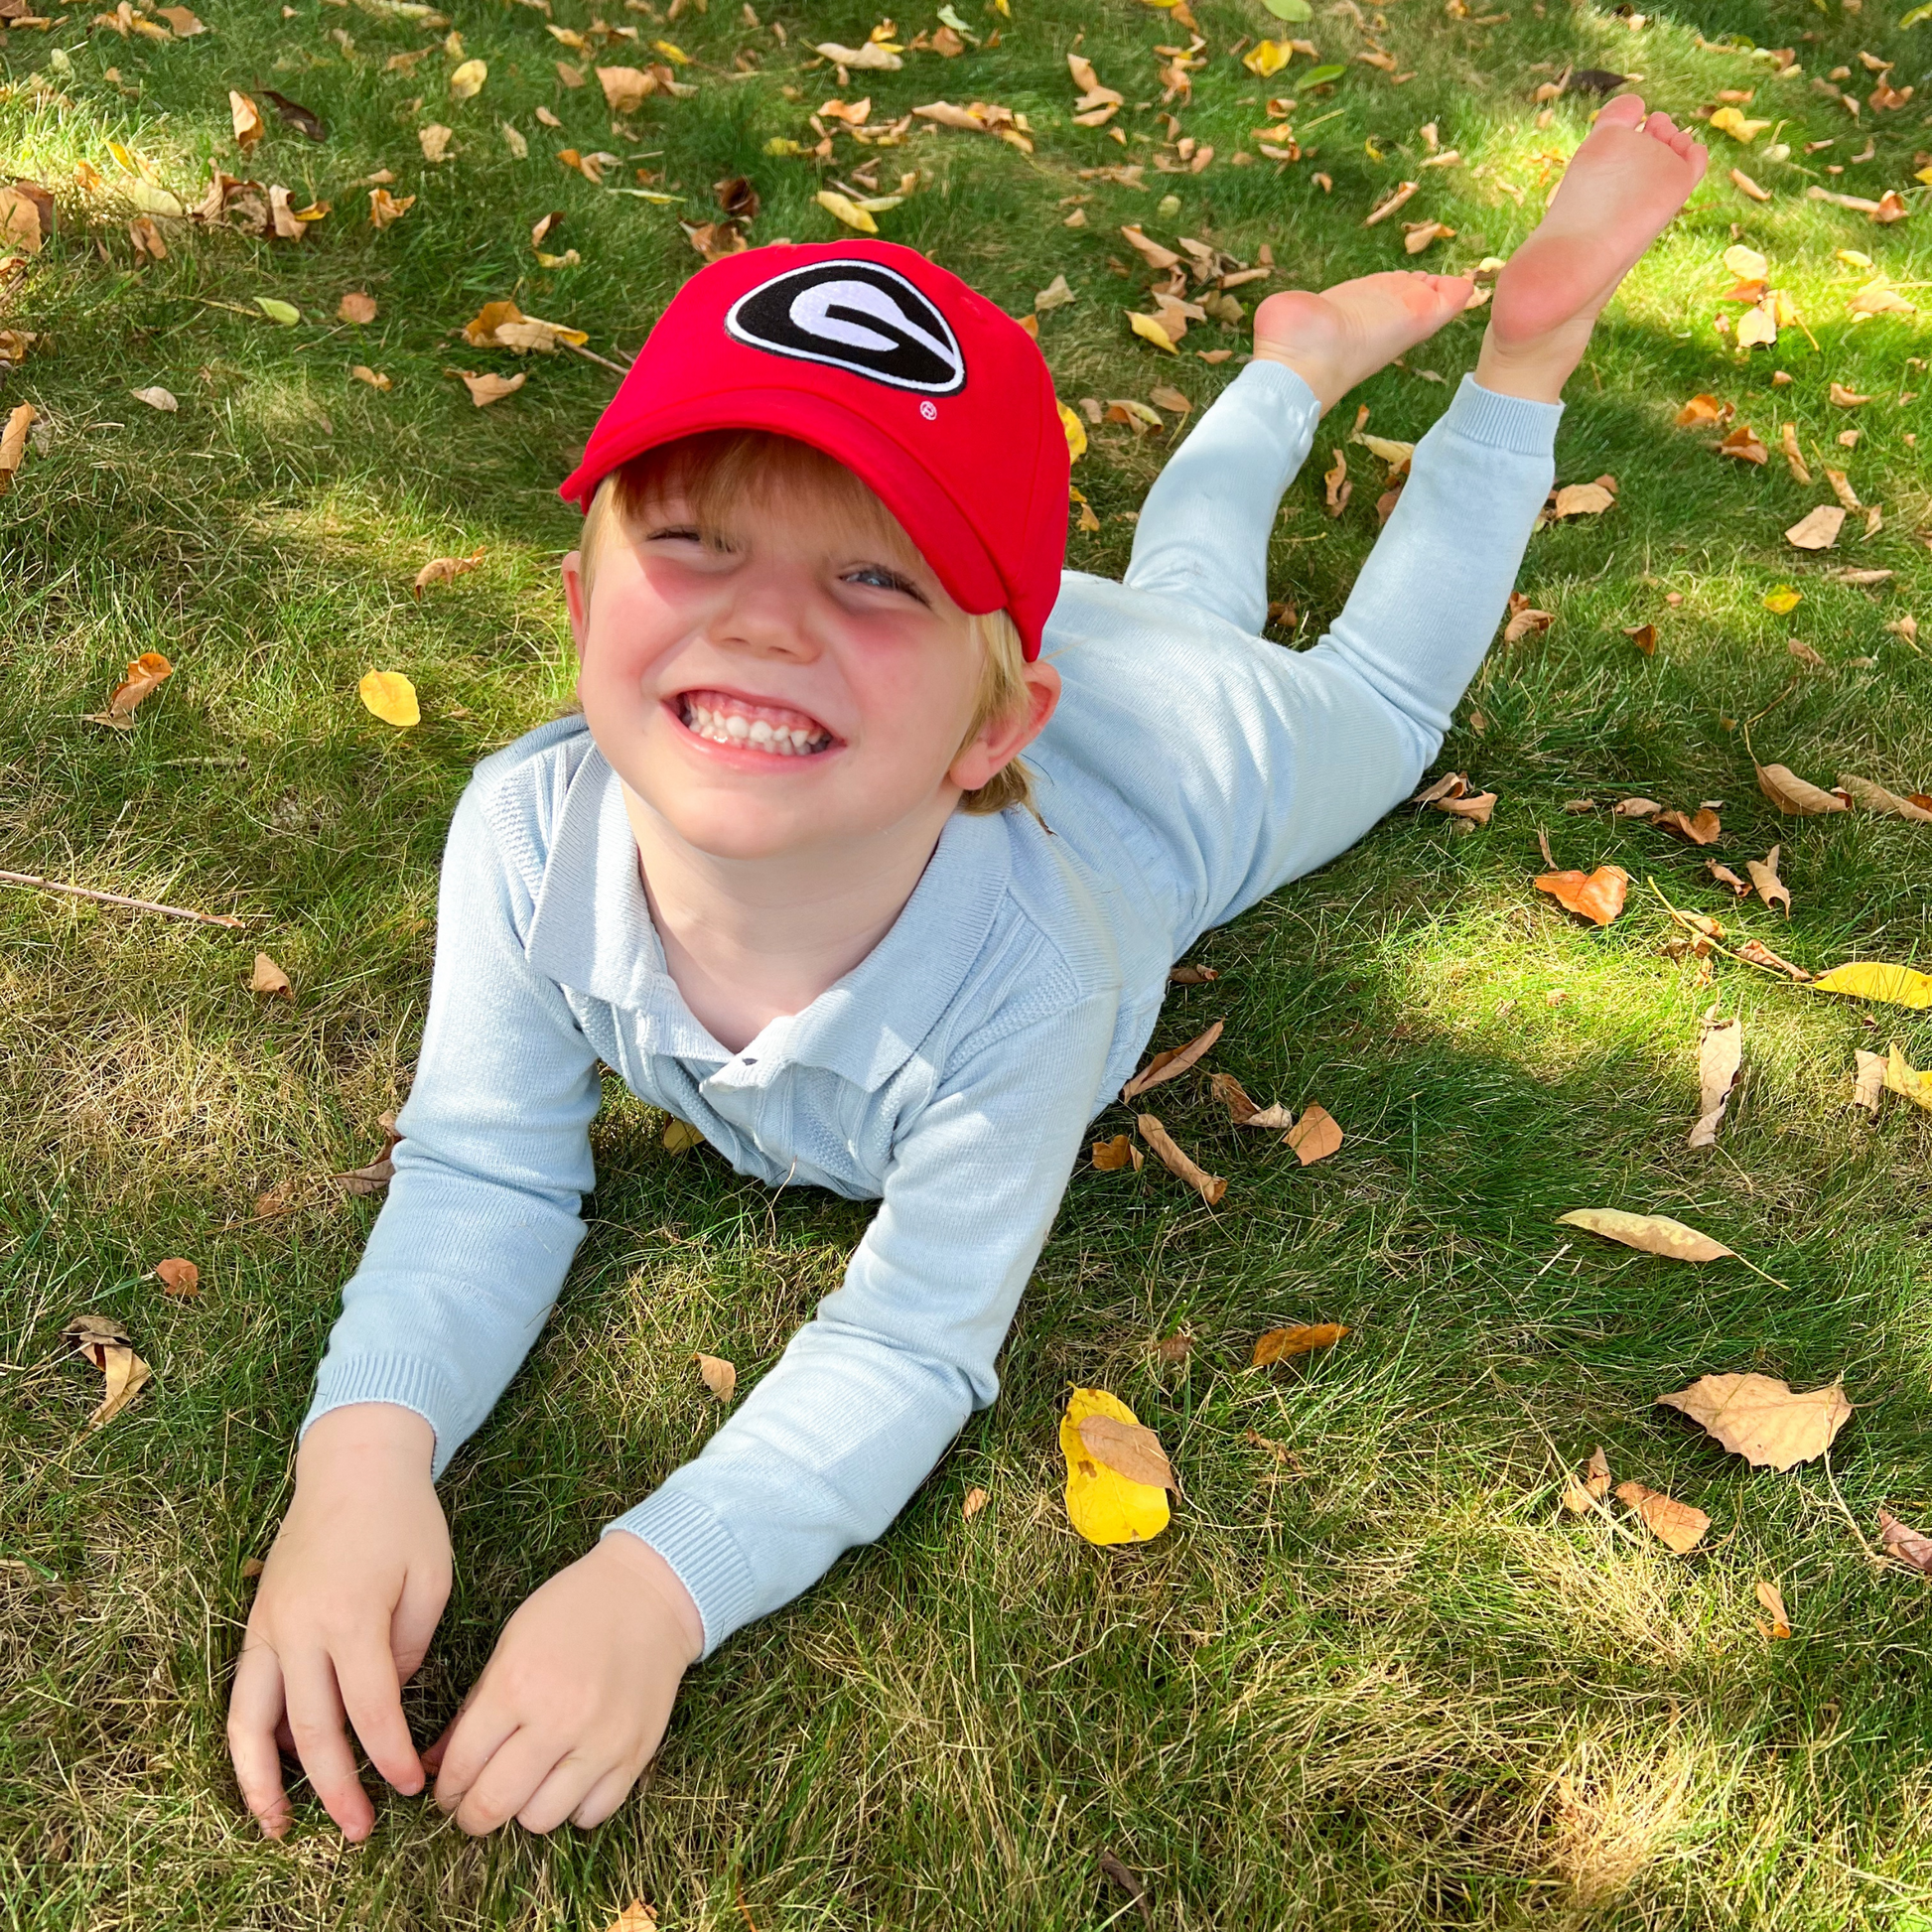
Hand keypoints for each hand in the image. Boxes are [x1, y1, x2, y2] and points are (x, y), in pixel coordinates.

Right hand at [227, 1403, 448, 1841]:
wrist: (354, 1464)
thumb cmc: (405, 1518)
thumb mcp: (430, 1579)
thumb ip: (410, 1647)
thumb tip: (387, 1701)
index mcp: (352, 1616)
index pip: (371, 1709)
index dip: (389, 1756)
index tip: (411, 1788)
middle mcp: (300, 1627)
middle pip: (312, 1729)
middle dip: (336, 1788)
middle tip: (361, 1830)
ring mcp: (269, 1626)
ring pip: (251, 1721)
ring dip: (263, 1781)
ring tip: (277, 1828)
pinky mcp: (257, 1622)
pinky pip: (243, 1694)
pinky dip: (248, 1739)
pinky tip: (266, 1769)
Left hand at [420, 1531, 702, 1835]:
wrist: (649, 1595)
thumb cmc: (573, 1609)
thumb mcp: (511, 1644)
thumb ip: (474, 1708)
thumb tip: (436, 1764)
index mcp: (517, 1684)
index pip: (462, 1765)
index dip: (447, 1788)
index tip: (449, 1791)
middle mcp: (558, 1718)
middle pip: (495, 1804)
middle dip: (473, 1815)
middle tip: (474, 1808)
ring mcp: (600, 1741)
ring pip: (541, 1819)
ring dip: (525, 1810)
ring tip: (528, 1785)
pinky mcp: (635, 1754)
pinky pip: (591, 1814)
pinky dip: (574, 1806)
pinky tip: (570, 1779)